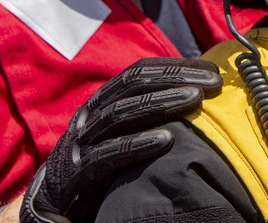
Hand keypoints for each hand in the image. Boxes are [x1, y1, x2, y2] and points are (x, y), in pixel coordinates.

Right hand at [21, 57, 221, 222]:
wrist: (56, 201)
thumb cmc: (100, 160)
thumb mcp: (120, 130)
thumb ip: (147, 111)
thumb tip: (195, 91)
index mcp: (103, 99)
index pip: (141, 71)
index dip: (176, 66)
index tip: (211, 69)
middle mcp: (92, 113)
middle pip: (134, 85)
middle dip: (176, 78)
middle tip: (212, 82)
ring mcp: (83, 141)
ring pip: (122, 113)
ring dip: (161, 103)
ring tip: (195, 99)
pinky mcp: (80, 172)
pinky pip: (108, 155)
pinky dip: (138, 145)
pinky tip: (168, 140)